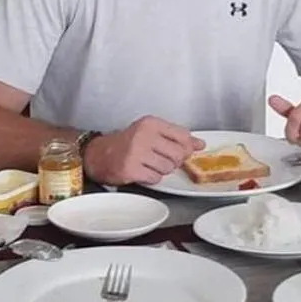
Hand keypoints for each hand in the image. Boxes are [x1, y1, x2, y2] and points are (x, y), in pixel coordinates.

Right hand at [83, 118, 203, 185]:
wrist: (100, 155)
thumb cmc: (128, 143)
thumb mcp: (152, 133)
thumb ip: (177, 137)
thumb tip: (200, 144)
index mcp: (151, 123)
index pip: (183, 136)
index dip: (186, 147)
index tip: (181, 150)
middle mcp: (144, 135)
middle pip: (178, 154)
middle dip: (174, 161)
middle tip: (161, 159)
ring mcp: (136, 152)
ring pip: (168, 168)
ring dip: (162, 170)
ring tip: (149, 164)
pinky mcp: (131, 169)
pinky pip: (155, 178)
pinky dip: (152, 178)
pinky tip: (142, 171)